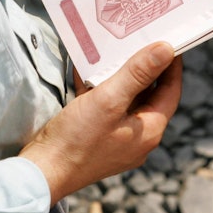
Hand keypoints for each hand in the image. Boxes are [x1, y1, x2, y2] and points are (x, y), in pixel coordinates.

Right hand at [19, 42, 181, 204]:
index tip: (168, 39)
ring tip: (114, 50)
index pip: (171, 91)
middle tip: (139, 40)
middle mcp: (139, 138)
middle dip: (143, 67)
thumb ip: (138, 73)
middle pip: (149, 95)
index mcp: (149, 130)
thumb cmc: (76, 139)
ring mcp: (119, 140)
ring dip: (119, 76)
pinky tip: (87, 71)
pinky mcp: (99, 139)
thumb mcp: (108, 100)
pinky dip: (100, 89)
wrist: (41, 172)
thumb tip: (166, 49)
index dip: (171, 64)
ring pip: (126, 100)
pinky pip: (107, 108)